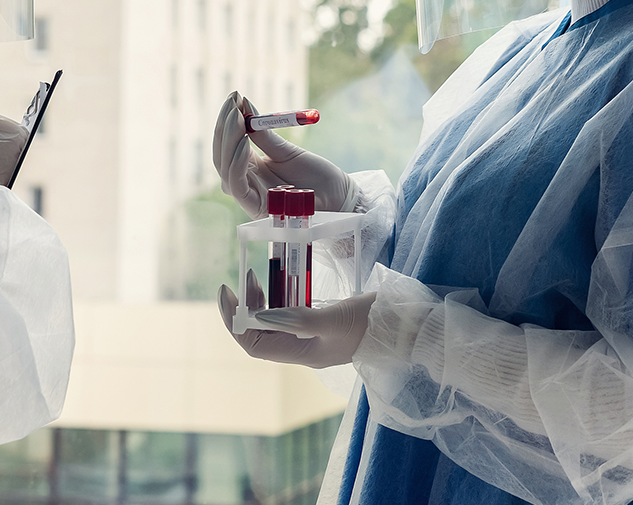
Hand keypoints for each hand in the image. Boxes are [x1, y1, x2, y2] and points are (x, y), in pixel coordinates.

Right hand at [212, 91, 355, 217]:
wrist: (337, 197)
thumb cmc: (315, 177)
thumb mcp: (287, 151)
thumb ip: (264, 136)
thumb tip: (245, 105)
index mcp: (250, 168)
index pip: (228, 144)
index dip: (228, 121)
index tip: (234, 96)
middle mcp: (245, 182)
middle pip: (222, 156)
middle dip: (225, 128)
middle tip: (233, 103)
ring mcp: (249, 196)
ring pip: (225, 170)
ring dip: (229, 141)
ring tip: (237, 117)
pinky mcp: (257, 208)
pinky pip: (238, 186)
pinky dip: (237, 163)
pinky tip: (244, 143)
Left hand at [218, 270, 375, 368]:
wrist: (405, 326)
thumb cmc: (372, 322)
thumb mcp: (334, 318)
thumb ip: (298, 318)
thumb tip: (261, 315)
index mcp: (303, 354)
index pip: (255, 345)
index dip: (235, 322)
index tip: (227, 294)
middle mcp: (304, 350)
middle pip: (261, 334)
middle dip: (246, 308)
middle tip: (244, 277)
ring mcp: (314, 339)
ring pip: (274, 324)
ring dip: (261, 302)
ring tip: (257, 277)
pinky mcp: (323, 325)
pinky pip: (290, 316)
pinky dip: (280, 300)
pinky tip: (280, 283)